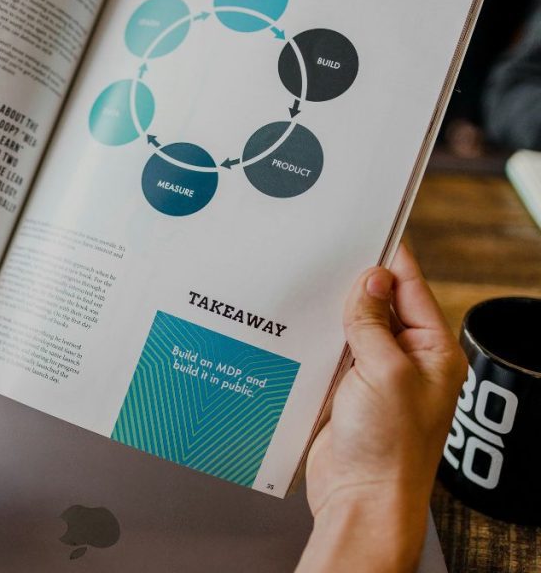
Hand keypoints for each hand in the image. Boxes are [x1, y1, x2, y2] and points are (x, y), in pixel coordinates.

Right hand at [298, 245, 466, 571]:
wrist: (359, 498)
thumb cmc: (388, 448)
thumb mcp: (385, 372)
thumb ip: (373, 323)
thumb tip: (370, 280)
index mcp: (432, 352)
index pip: (410, 289)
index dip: (388, 259)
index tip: (367, 230)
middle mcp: (406, 361)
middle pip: (378, 305)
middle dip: (352, 283)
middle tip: (324, 253)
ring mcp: (374, 376)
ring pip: (350, 327)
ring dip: (330, 311)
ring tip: (305, 284)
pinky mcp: (345, 391)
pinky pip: (329, 351)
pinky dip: (315, 337)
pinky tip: (295, 323)